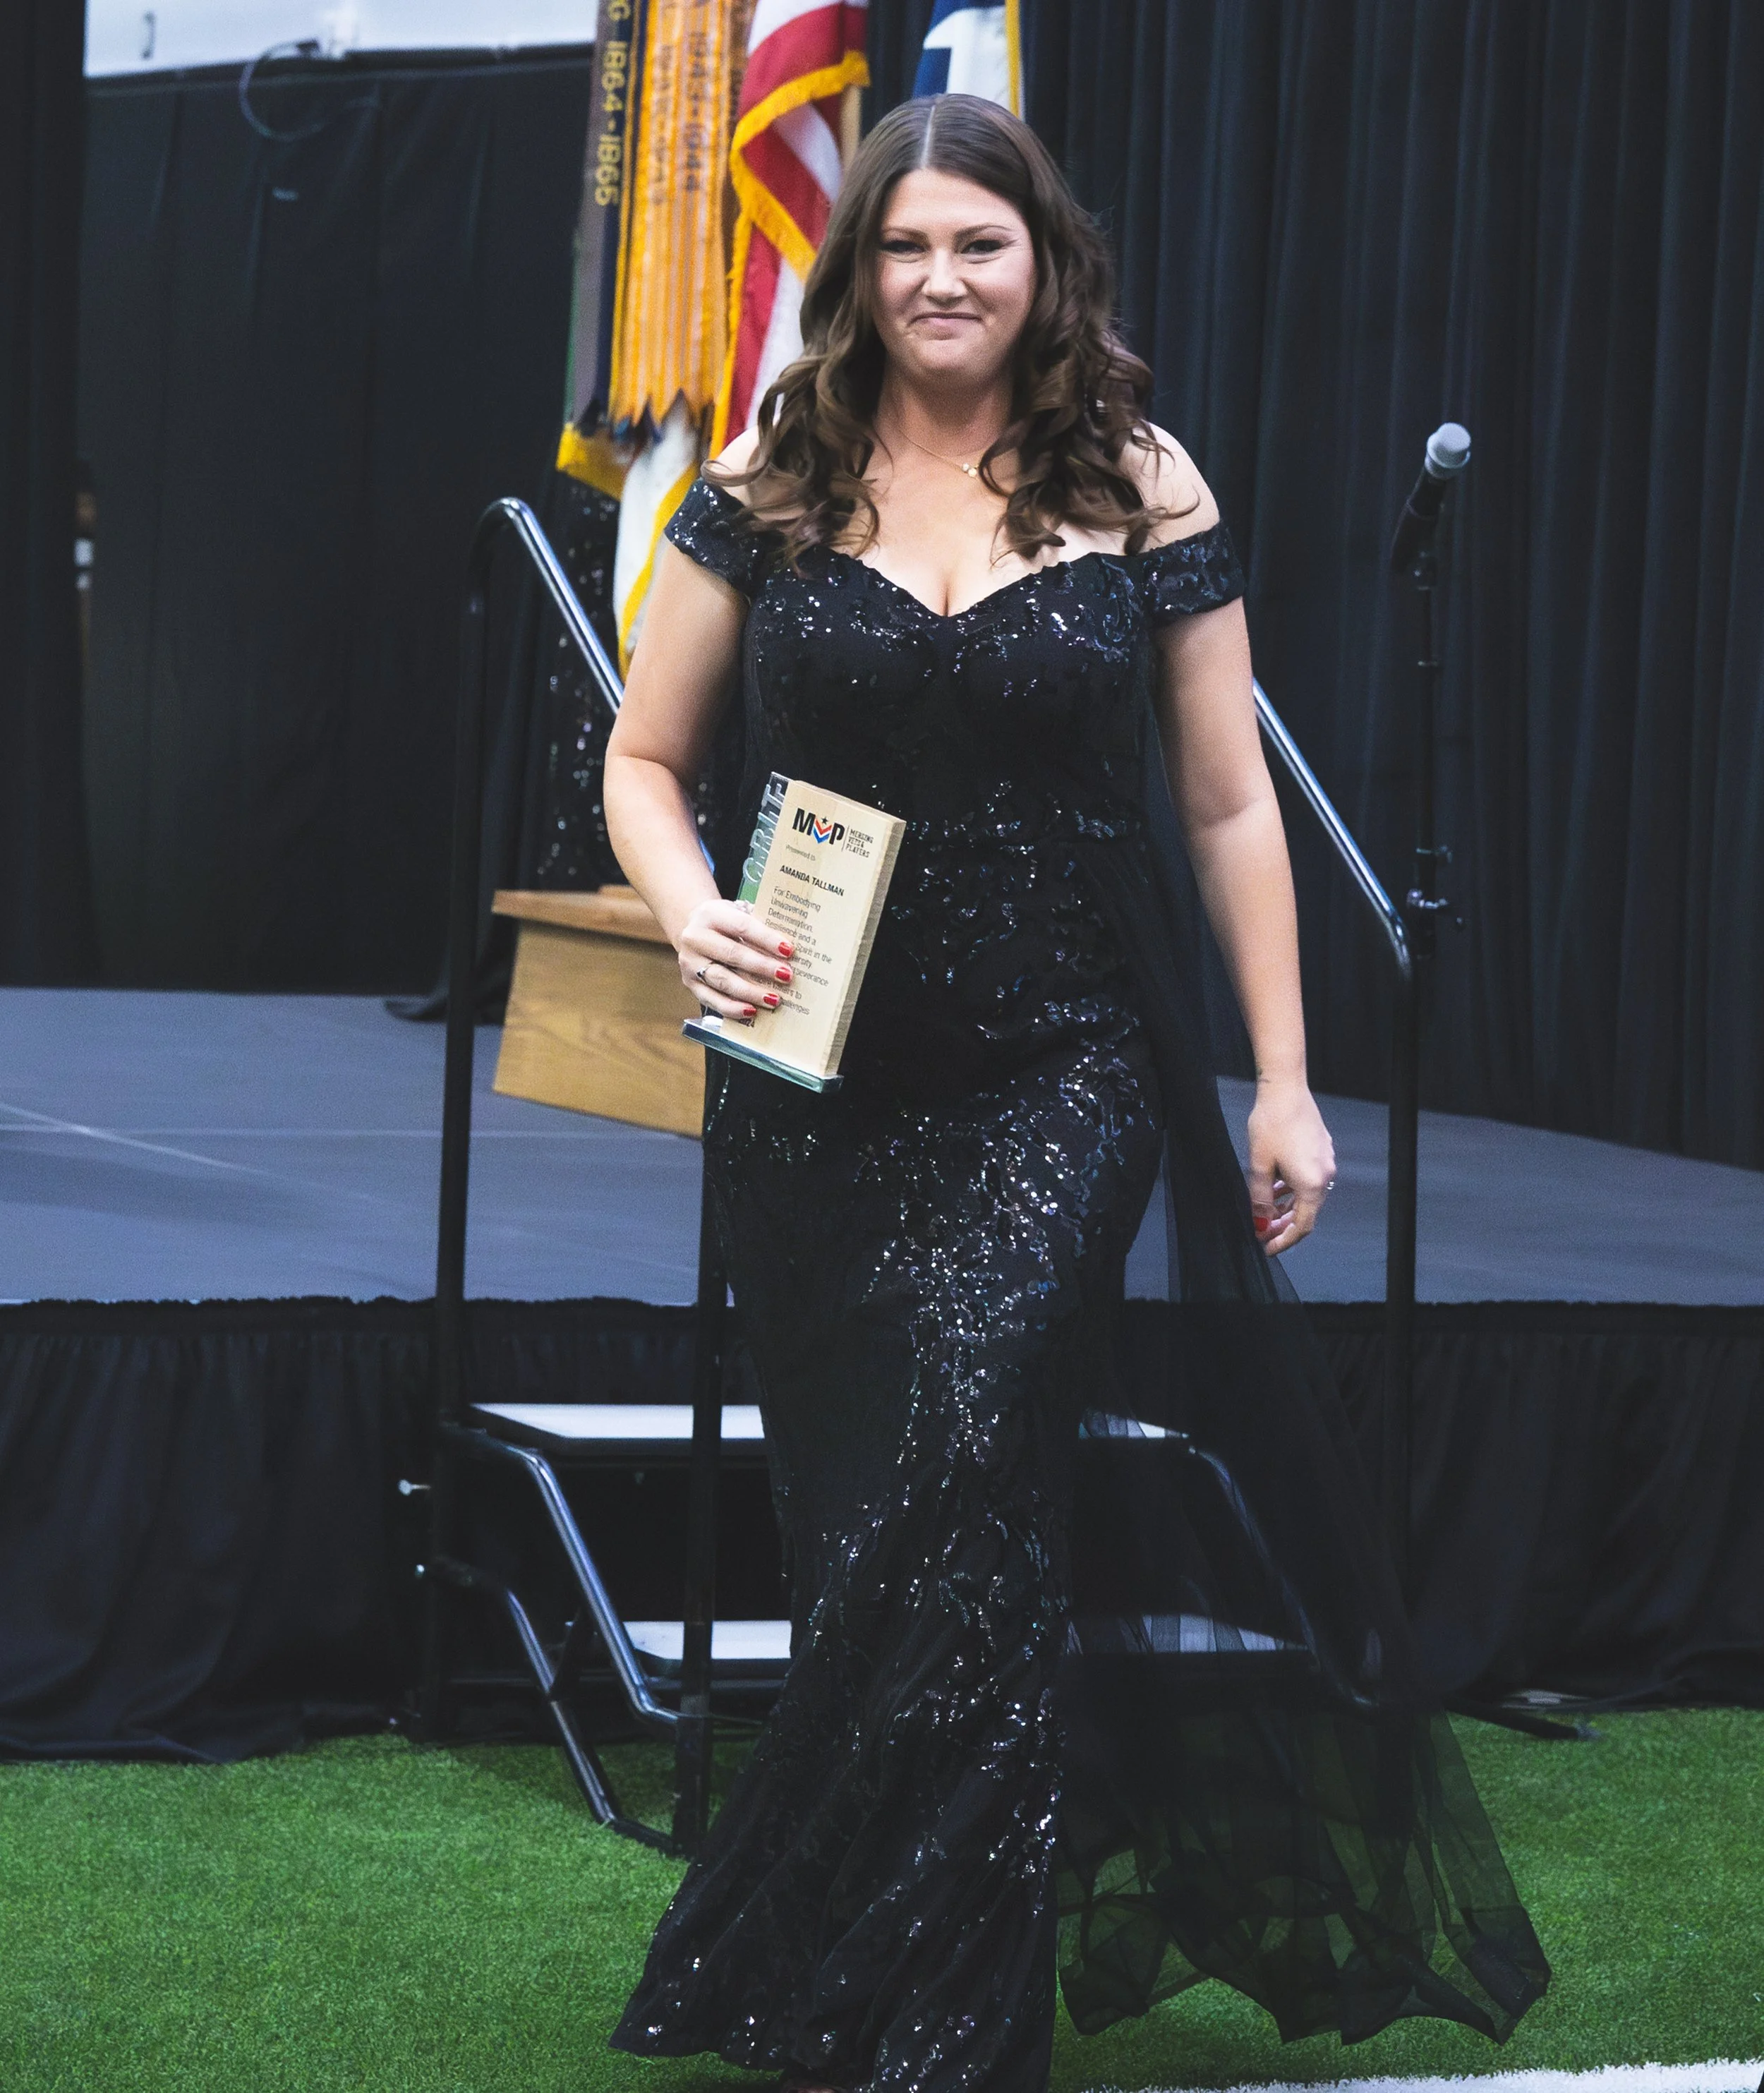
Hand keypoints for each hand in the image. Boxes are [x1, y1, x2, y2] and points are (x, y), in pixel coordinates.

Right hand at [677, 898, 792, 1022]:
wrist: (692, 928)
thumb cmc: (725, 923)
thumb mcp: (738, 913)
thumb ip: (759, 926)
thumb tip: (789, 949)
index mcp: (710, 914)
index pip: (741, 926)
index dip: (766, 939)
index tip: (788, 950)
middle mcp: (695, 938)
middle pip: (732, 954)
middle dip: (762, 967)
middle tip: (786, 975)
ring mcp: (690, 963)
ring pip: (722, 980)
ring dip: (750, 992)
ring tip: (774, 998)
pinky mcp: (689, 983)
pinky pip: (711, 1000)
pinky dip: (732, 1008)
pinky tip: (751, 1011)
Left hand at [1246, 1078, 1334, 1255]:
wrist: (1285, 1089)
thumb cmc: (1270, 1125)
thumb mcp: (1259, 1166)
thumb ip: (1260, 1199)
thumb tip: (1260, 1223)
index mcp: (1311, 1184)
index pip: (1302, 1226)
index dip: (1284, 1240)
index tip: (1267, 1247)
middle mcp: (1325, 1175)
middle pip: (1307, 1212)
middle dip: (1284, 1224)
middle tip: (1262, 1231)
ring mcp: (1326, 1161)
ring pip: (1307, 1195)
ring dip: (1288, 1206)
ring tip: (1265, 1210)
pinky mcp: (1321, 1149)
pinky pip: (1308, 1178)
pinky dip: (1293, 1188)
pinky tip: (1275, 1186)